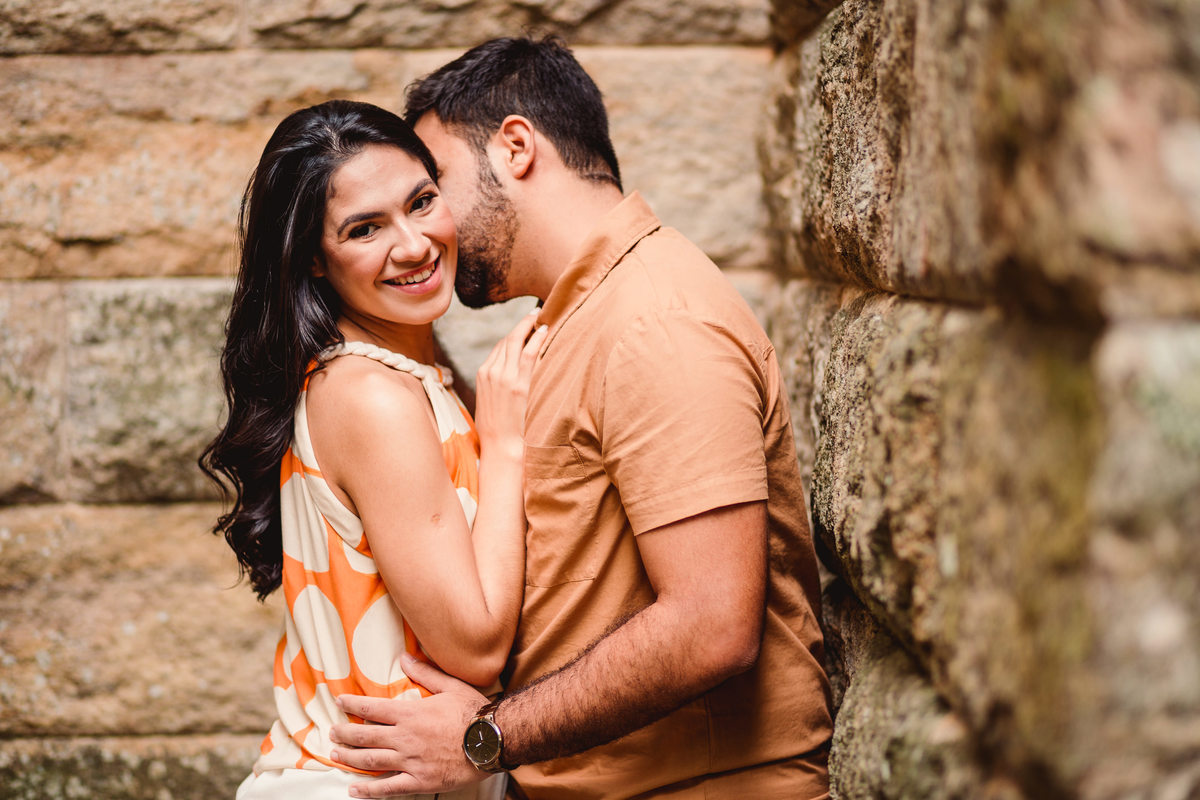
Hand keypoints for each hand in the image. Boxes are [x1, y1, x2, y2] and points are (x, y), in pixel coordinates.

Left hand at [330, 654, 489, 796]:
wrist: (492, 741)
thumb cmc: (474, 713)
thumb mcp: (451, 686)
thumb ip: (425, 673)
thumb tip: (404, 658)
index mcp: (410, 713)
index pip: (372, 708)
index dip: (352, 704)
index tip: (340, 702)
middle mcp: (404, 738)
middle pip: (364, 735)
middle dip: (344, 733)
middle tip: (332, 731)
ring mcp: (410, 761)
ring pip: (370, 760)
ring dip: (349, 757)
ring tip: (335, 754)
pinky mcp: (419, 781)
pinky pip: (388, 788)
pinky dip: (368, 790)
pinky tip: (354, 789)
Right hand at [474, 311, 547, 459]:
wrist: (499, 444)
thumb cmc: (495, 428)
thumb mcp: (488, 402)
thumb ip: (494, 386)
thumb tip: (505, 380)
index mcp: (482, 374)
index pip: (498, 347)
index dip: (512, 336)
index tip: (523, 330)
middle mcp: (491, 371)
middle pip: (506, 340)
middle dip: (520, 324)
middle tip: (533, 313)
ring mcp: (504, 376)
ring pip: (517, 342)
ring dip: (529, 326)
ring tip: (540, 317)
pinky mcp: (519, 383)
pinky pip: (528, 353)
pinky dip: (537, 339)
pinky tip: (544, 331)